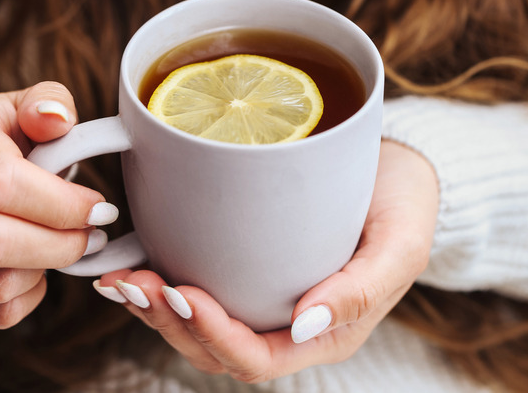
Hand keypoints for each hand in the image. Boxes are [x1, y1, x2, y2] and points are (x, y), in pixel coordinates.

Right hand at [0, 82, 117, 327]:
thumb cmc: (6, 140)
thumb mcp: (27, 109)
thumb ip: (50, 104)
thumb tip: (56, 118)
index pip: (1, 183)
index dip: (62, 205)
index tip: (100, 209)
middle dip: (61, 245)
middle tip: (91, 236)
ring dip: (45, 272)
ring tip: (62, 247)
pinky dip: (27, 298)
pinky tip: (34, 269)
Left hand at [94, 139, 438, 381]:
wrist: (396, 168)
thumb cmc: (404, 203)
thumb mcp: (401, 243)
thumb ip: (363, 290)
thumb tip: (307, 324)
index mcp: (325, 333)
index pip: (260, 358)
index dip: (216, 336)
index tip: (184, 293)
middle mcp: (288, 325)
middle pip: (217, 349)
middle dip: (171, 324)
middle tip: (138, 284)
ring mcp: (264, 299)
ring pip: (199, 326)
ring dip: (157, 308)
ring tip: (123, 279)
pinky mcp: (247, 268)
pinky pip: (200, 288)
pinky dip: (162, 282)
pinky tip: (134, 261)